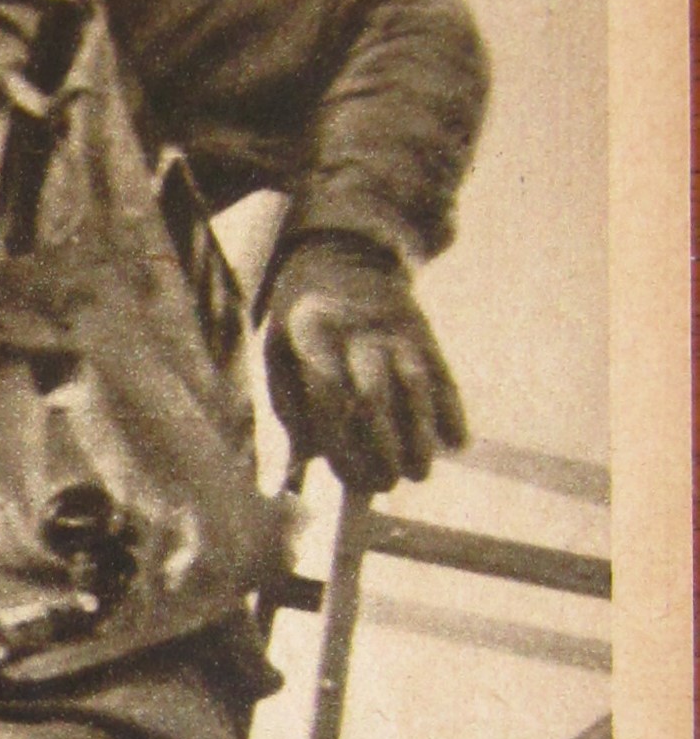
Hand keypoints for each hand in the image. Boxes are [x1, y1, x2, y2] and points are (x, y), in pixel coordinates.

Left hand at [264, 236, 465, 491]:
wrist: (338, 255)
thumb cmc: (301, 325)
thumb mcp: (280, 352)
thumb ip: (290, 409)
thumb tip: (298, 467)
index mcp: (312, 334)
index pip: (329, 395)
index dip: (341, 441)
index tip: (351, 478)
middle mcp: (355, 329)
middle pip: (373, 391)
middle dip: (383, 443)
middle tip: (388, 484)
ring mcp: (393, 327)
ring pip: (413, 382)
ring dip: (420, 432)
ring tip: (421, 472)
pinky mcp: (422, 331)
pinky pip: (442, 371)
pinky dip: (452, 407)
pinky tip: (458, 442)